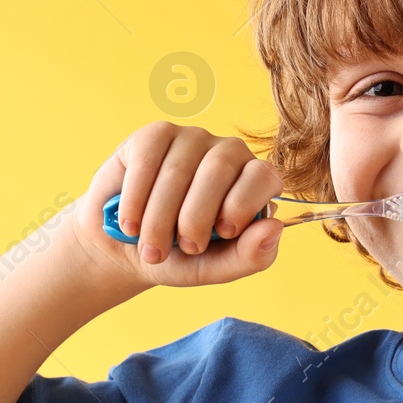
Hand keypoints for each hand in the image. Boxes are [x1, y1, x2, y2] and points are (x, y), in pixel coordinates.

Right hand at [67, 122, 284, 289]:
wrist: (127, 250)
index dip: (243, 204)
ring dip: (159, 218)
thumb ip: (251, 255)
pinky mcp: (154, 135)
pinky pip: (147, 161)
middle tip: (184, 248)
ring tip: (151, 248)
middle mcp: (228, 153)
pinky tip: (131, 223)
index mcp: (253, 181)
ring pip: (177, 171)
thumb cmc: (180, 256)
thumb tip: (275, 227)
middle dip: (195, 218)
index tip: (222, 233)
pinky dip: (136, 199)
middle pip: (218, 170)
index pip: (264, 176)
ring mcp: (192, 139)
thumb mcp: (216, 267)